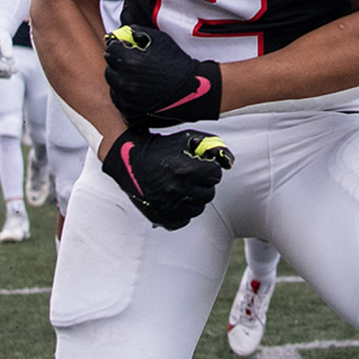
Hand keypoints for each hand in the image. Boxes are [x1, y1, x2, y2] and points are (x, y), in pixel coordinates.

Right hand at [0, 30, 18, 77]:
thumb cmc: (1, 37)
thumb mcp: (4, 38)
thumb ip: (6, 46)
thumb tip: (9, 57)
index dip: (0, 66)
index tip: (9, 69)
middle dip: (4, 70)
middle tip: (16, 70)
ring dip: (4, 74)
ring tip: (15, 71)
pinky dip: (2, 75)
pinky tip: (10, 75)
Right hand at [101, 127, 232, 229]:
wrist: (129, 161)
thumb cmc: (160, 148)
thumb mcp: (187, 139)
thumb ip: (213, 146)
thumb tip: (229, 162)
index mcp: (188, 170)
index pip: (216, 175)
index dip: (209, 168)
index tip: (199, 166)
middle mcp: (180, 190)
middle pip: (209, 193)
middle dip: (203, 183)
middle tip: (190, 176)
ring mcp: (171, 206)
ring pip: (198, 207)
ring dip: (193, 197)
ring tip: (181, 186)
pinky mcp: (162, 217)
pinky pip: (184, 220)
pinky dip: (182, 211)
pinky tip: (173, 197)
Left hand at [104, 26, 223, 125]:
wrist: (193, 89)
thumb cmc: (179, 65)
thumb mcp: (160, 39)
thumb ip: (137, 32)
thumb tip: (123, 33)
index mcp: (129, 62)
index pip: (111, 50)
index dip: (119, 47)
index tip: (126, 49)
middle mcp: (125, 82)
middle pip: (109, 69)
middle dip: (119, 64)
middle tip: (134, 64)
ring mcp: (127, 99)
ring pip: (113, 86)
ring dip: (121, 80)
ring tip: (139, 78)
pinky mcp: (131, 112)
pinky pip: (120, 101)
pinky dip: (126, 96)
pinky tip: (140, 91)